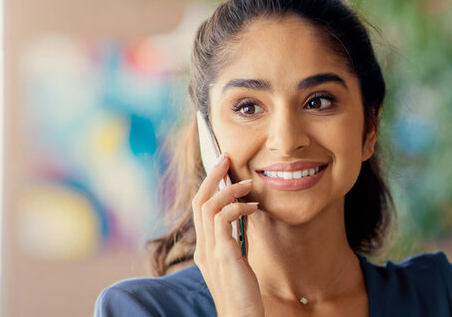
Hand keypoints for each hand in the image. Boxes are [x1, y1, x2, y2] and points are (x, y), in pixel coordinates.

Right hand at [192, 153, 262, 316]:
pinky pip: (223, 220)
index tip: (222, 168)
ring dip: (227, 189)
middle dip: (212, 175)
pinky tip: (253, 207)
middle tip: (227, 157)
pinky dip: (237, 207)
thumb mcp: (236, 261)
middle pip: (198, 201)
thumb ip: (233, 240)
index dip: (208, 185)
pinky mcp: (224, 256)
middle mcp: (203, 248)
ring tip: (247, 183)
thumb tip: (242, 216)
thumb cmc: (242, 294)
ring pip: (208, 206)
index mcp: (204, 248)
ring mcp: (211, 251)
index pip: (199, 208)